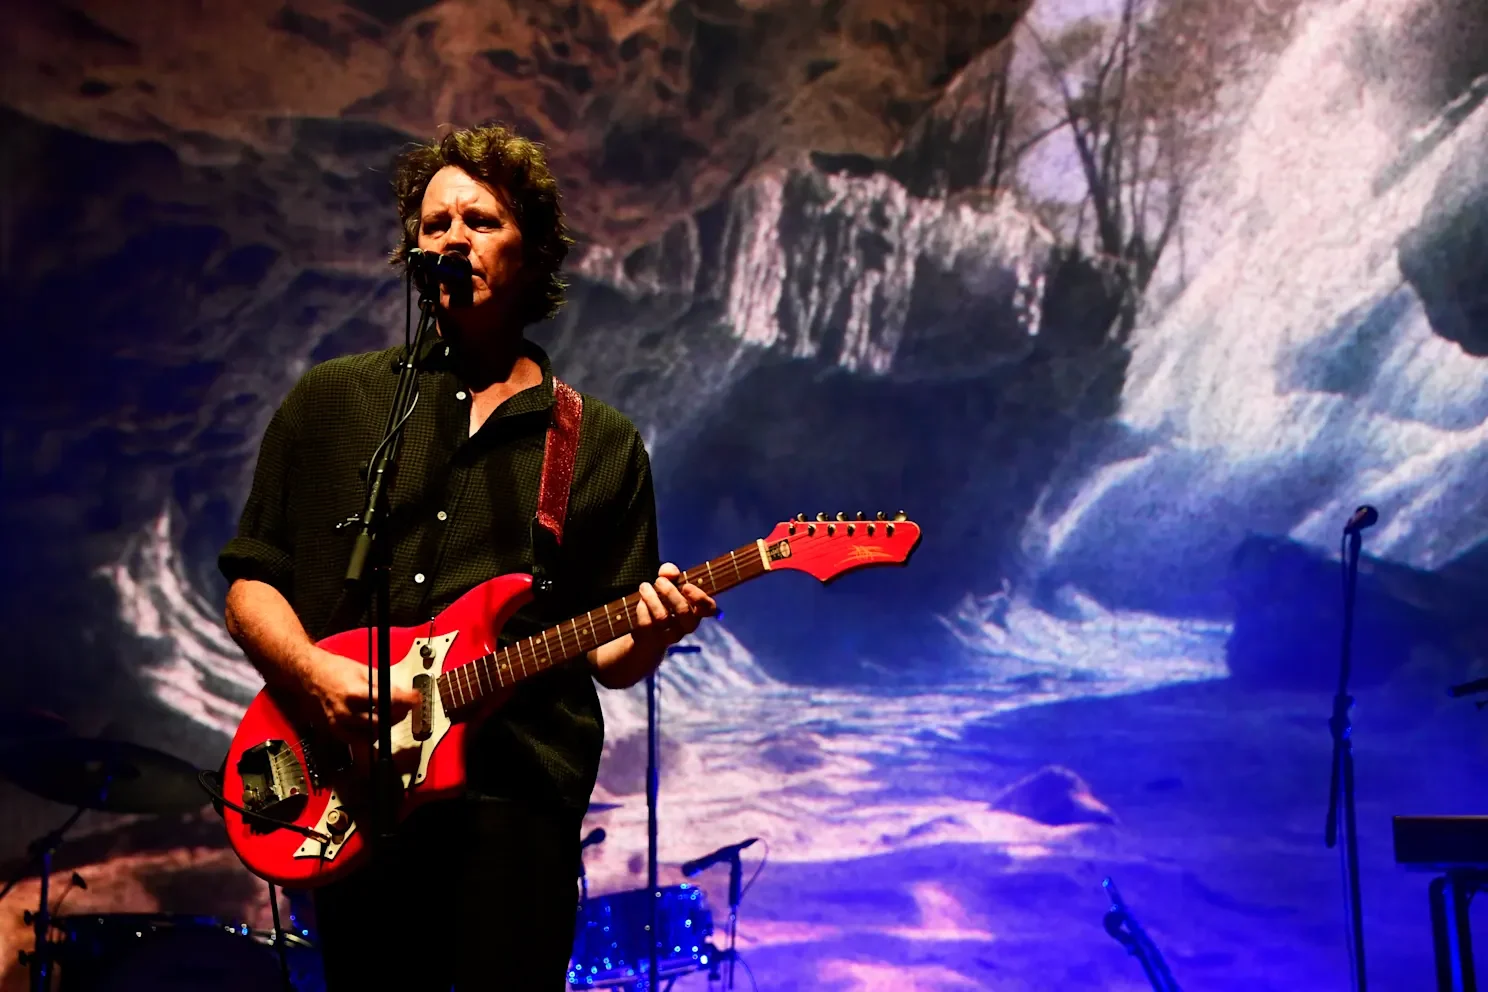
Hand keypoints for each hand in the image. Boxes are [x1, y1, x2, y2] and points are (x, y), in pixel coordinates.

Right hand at [296, 647, 418, 743]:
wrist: (310, 674)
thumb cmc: (336, 669)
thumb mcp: (364, 670)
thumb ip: (385, 685)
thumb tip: (405, 695)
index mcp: (356, 692)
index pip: (388, 701)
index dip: (406, 701)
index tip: (416, 699)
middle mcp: (347, 711)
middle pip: (382, 721)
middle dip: (397, 714)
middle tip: (405, 707)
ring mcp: (340, 722)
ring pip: (371, 733)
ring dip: (386, 725)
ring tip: (390, 714)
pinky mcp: (334, 729)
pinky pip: (357, 740)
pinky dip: (370, 735)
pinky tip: (375, 726)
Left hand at [631, 563, 716, 652]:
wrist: (646, 632)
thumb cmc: (662, 602)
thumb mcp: (666, 583)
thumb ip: (670, 572)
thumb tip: (669, 573)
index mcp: (696, 611)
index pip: (708, 608)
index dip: (700, 597)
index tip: (686, 586)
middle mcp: (686, 625)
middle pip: (683, 611)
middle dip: (669, 591)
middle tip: (659, 581)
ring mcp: (669, 635)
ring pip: (662, 617)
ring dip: (652, 597)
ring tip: (645, 586)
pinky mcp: (652, 640)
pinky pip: (647, 623)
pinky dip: (642, 608)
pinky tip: (640, 602)